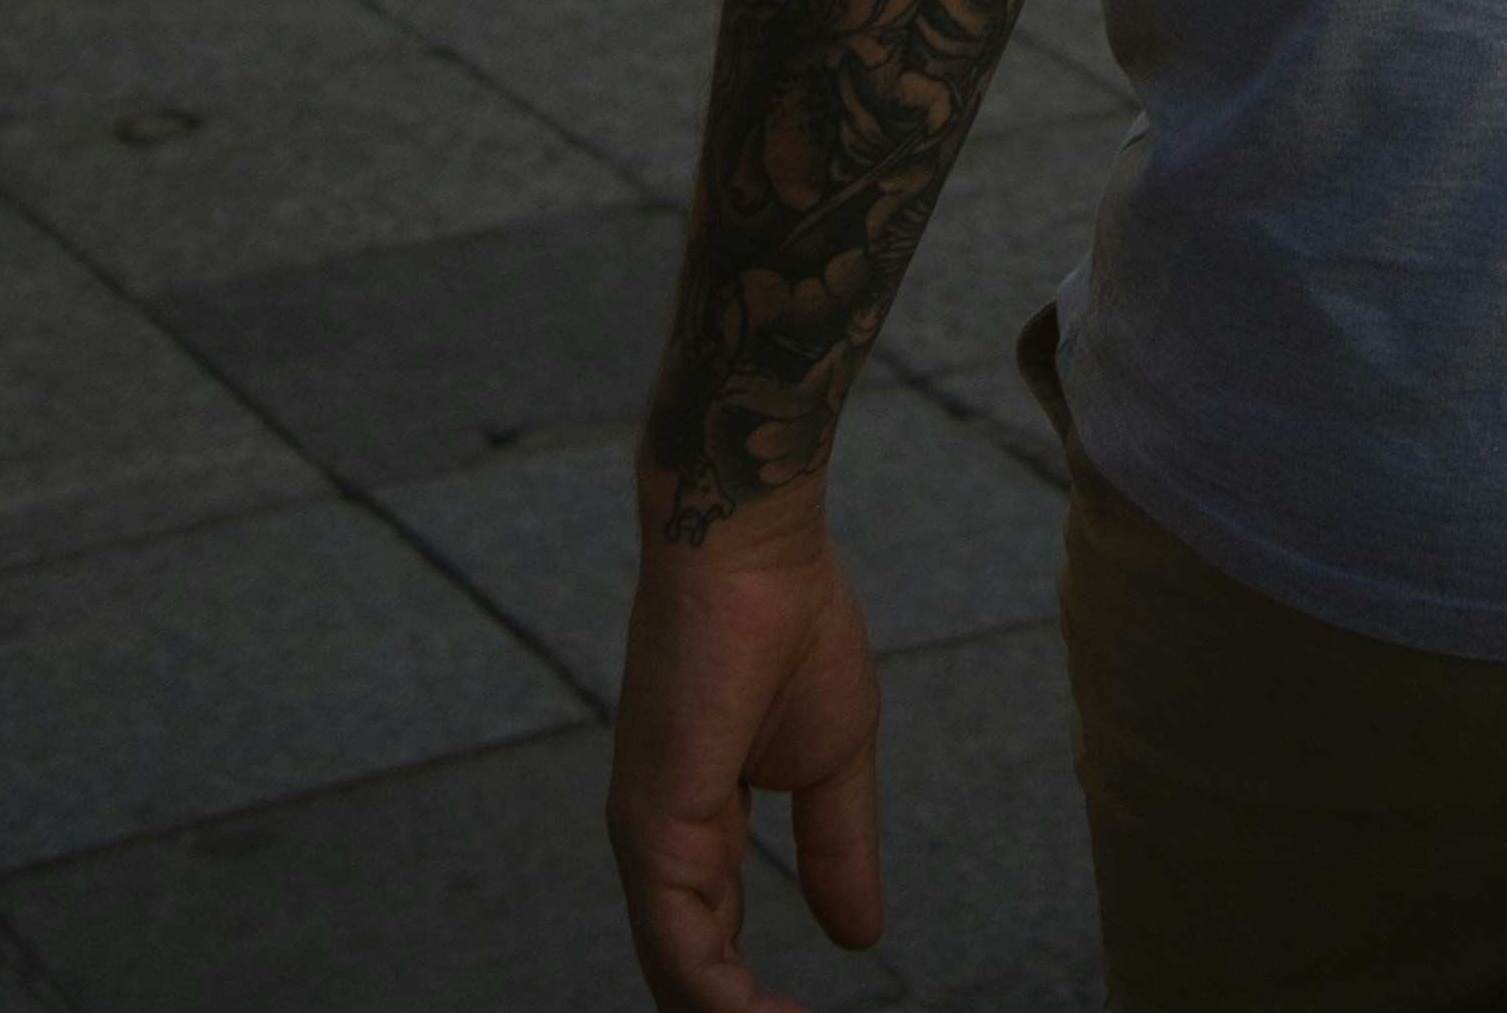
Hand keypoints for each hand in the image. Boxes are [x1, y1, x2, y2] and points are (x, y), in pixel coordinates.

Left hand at [607, 490, 883, 1012]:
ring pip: (681, 981)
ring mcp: (648, 839)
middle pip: (689, 977)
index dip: (754, 1004)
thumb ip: (836, 850)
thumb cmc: (788, 619)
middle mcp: (660, 845)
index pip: (711, 947)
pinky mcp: (652, 825)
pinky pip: (681, 947)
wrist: (754, 540)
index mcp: (696, 827)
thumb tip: (858, 938)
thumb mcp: (833, 759)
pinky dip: (723, 1003)